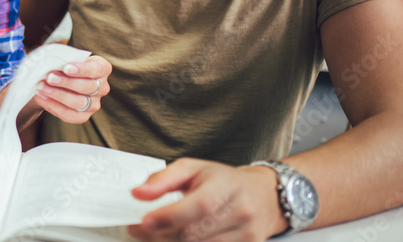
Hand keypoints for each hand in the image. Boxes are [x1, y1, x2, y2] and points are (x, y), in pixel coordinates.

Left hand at [33, 55, 110, 123]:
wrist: (58, 80)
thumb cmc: (65, 65)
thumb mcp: (66, 58)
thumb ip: (61, 61)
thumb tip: (49, 65)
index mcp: (102, 69)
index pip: (97, 69)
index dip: (83, 69)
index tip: (66, 68)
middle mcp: (102, 88)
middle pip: (88, 87)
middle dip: (66, 82)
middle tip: (50, 77)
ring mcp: (94, 104)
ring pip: (78, 102)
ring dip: (58, 95)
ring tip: (42, 88)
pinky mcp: (83, 116)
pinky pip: (69, 114)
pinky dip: (53, 105)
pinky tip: (42, 97)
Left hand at [128, 158, 285, 240]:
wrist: (263, 196)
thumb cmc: (224, 180)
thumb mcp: (193, 168)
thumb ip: (163, 179)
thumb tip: (138, 193)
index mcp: (226, 185)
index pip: (198, 205)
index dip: (169, 216)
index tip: (144, 221)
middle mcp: (240, 212)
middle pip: (196, 233)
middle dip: (162, 234)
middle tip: (142, 229)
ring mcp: (246, 235)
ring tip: (157, 235)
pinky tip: (177, 241)